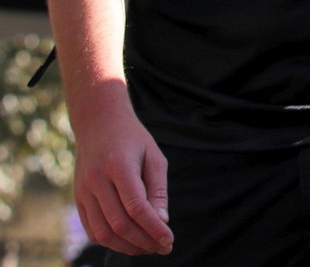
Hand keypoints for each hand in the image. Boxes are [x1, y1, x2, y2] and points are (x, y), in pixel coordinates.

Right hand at [71, 101, 172, 255]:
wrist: (99, 123)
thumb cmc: (133, 139)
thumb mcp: (154, 157)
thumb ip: (158, 189)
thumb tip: (162, 221)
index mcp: (118, 166)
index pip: (136, 207)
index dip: (153, 228)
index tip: (169, 240)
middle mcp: (96, 181)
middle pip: (119, 224)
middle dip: (143, 241)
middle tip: (162, 247)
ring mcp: (83, 191)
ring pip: (103, 232)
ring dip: (127, 246)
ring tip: (148, 248)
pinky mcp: (77, 198)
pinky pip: (91, 229)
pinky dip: (110, 241)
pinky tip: (129, 242)